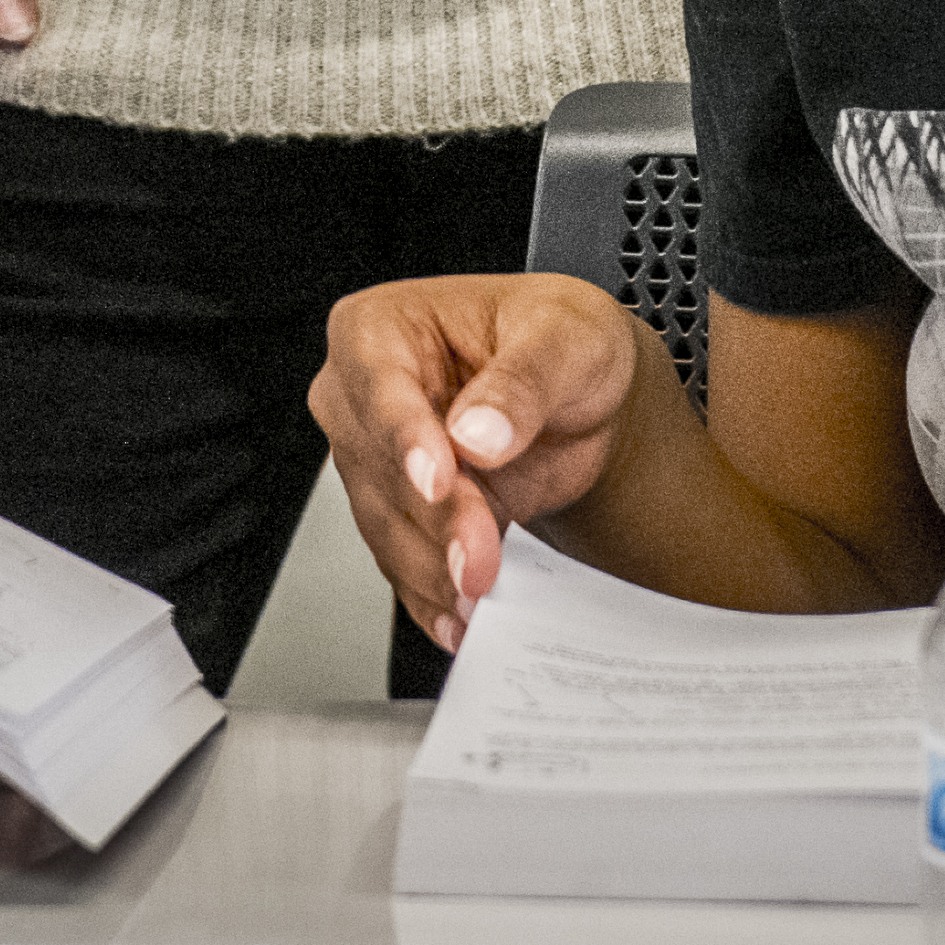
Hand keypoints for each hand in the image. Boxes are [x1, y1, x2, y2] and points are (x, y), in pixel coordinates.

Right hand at [307, 272, 654, 649]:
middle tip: (480, 559)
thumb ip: (523, 381)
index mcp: (381, 328)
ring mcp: (374, 460)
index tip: (438, 482)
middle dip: (434, 521)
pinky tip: (461, 616)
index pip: (379, 385)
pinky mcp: (400, 513)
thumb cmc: (561, 341)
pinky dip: (432, 595)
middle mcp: (362, 395)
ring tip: (482, 591)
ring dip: (435, 567)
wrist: (583, 397)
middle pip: (379, 468)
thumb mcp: (564, 337)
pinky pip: (402, 563)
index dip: (406, 438)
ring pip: (387, 525)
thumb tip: (479, 430)